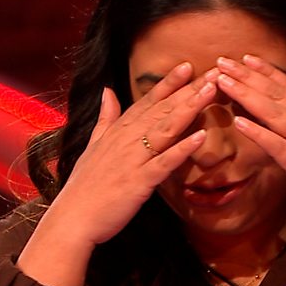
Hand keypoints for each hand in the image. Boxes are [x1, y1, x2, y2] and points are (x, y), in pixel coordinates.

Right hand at [18, 63, 216, 285]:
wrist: (72, 219)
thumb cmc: (84, 187)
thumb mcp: (93, 146)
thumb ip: (105, 118)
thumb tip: (107, 92)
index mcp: (118, 132)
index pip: (147, 102)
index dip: (168, 84)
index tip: (187, 66)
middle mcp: (126, 140)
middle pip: (162, 110)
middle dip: (188, 90)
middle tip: (213, 71)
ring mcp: (133, 160)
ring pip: (165, 128)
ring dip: (189, 108)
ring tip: (210, 91)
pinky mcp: (139, 181)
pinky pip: (164, 162)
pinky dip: (182, 149)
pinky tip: (200, 136)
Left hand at [216, 55, 285, 243]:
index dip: (269, 72)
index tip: (248, 59)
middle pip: (280, 95)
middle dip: (249, 76)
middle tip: (223, 62)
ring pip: (275, 113)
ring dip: (247, 95)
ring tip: (224, 82)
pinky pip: (277, 146)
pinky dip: (258, 133)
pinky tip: (238, 122)